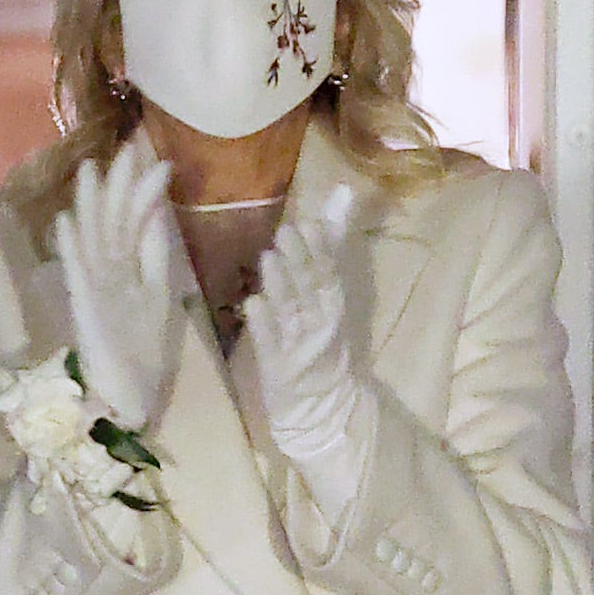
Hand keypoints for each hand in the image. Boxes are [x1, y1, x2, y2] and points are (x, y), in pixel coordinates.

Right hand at [49, 134, 180, 442]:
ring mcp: (95, 287)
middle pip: (113, 221)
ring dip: (90, 206)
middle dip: (119, 186)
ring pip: (93, 238)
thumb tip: (160, 213)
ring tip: (89, 170)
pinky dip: (71, 248)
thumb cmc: (143, 349)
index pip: (136, 220)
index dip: (145, 192)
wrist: (130, 395)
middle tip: (127, 148)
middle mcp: (109, 271)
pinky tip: (65, 222)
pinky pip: (77, 274)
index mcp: (129, 267)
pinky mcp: (85, 307)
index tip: (158, 160)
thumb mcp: (159, 295)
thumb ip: (156, 256)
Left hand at [241, 207, 372, 492]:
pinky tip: (252, 305)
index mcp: (332, 301)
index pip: (329, 271)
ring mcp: (298, 344)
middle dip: (300, 261)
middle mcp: (319, 321)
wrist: (322, 403)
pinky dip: (263, 324)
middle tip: (285, 233)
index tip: (306, 223)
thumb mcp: (329, 288)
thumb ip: (330, 240)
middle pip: (310, 288)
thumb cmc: (321, 334)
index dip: (320, 249)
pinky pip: (269, 343)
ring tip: (268, 259)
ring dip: (280, 286)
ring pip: (290, 311)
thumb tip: (342, 191)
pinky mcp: (278, 365)